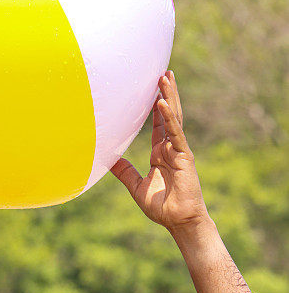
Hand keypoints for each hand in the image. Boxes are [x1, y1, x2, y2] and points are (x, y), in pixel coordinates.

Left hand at [110, 71, 208, 230]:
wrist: (178, 221)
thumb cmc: (161, 207)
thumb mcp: (136, 186)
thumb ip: (124, 172)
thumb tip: (108, 160)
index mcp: (160, 154)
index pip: (158, 125)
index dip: (156, 107)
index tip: (151, 89)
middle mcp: (170, 149)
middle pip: (168, 115)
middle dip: (165, 94)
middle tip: (161, 72)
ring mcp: (178, 150)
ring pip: (173, 118)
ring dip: (169, 97)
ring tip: (165, 76)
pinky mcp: (184, 156)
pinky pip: (175, 133)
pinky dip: (168, 118)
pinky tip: (162, 103)